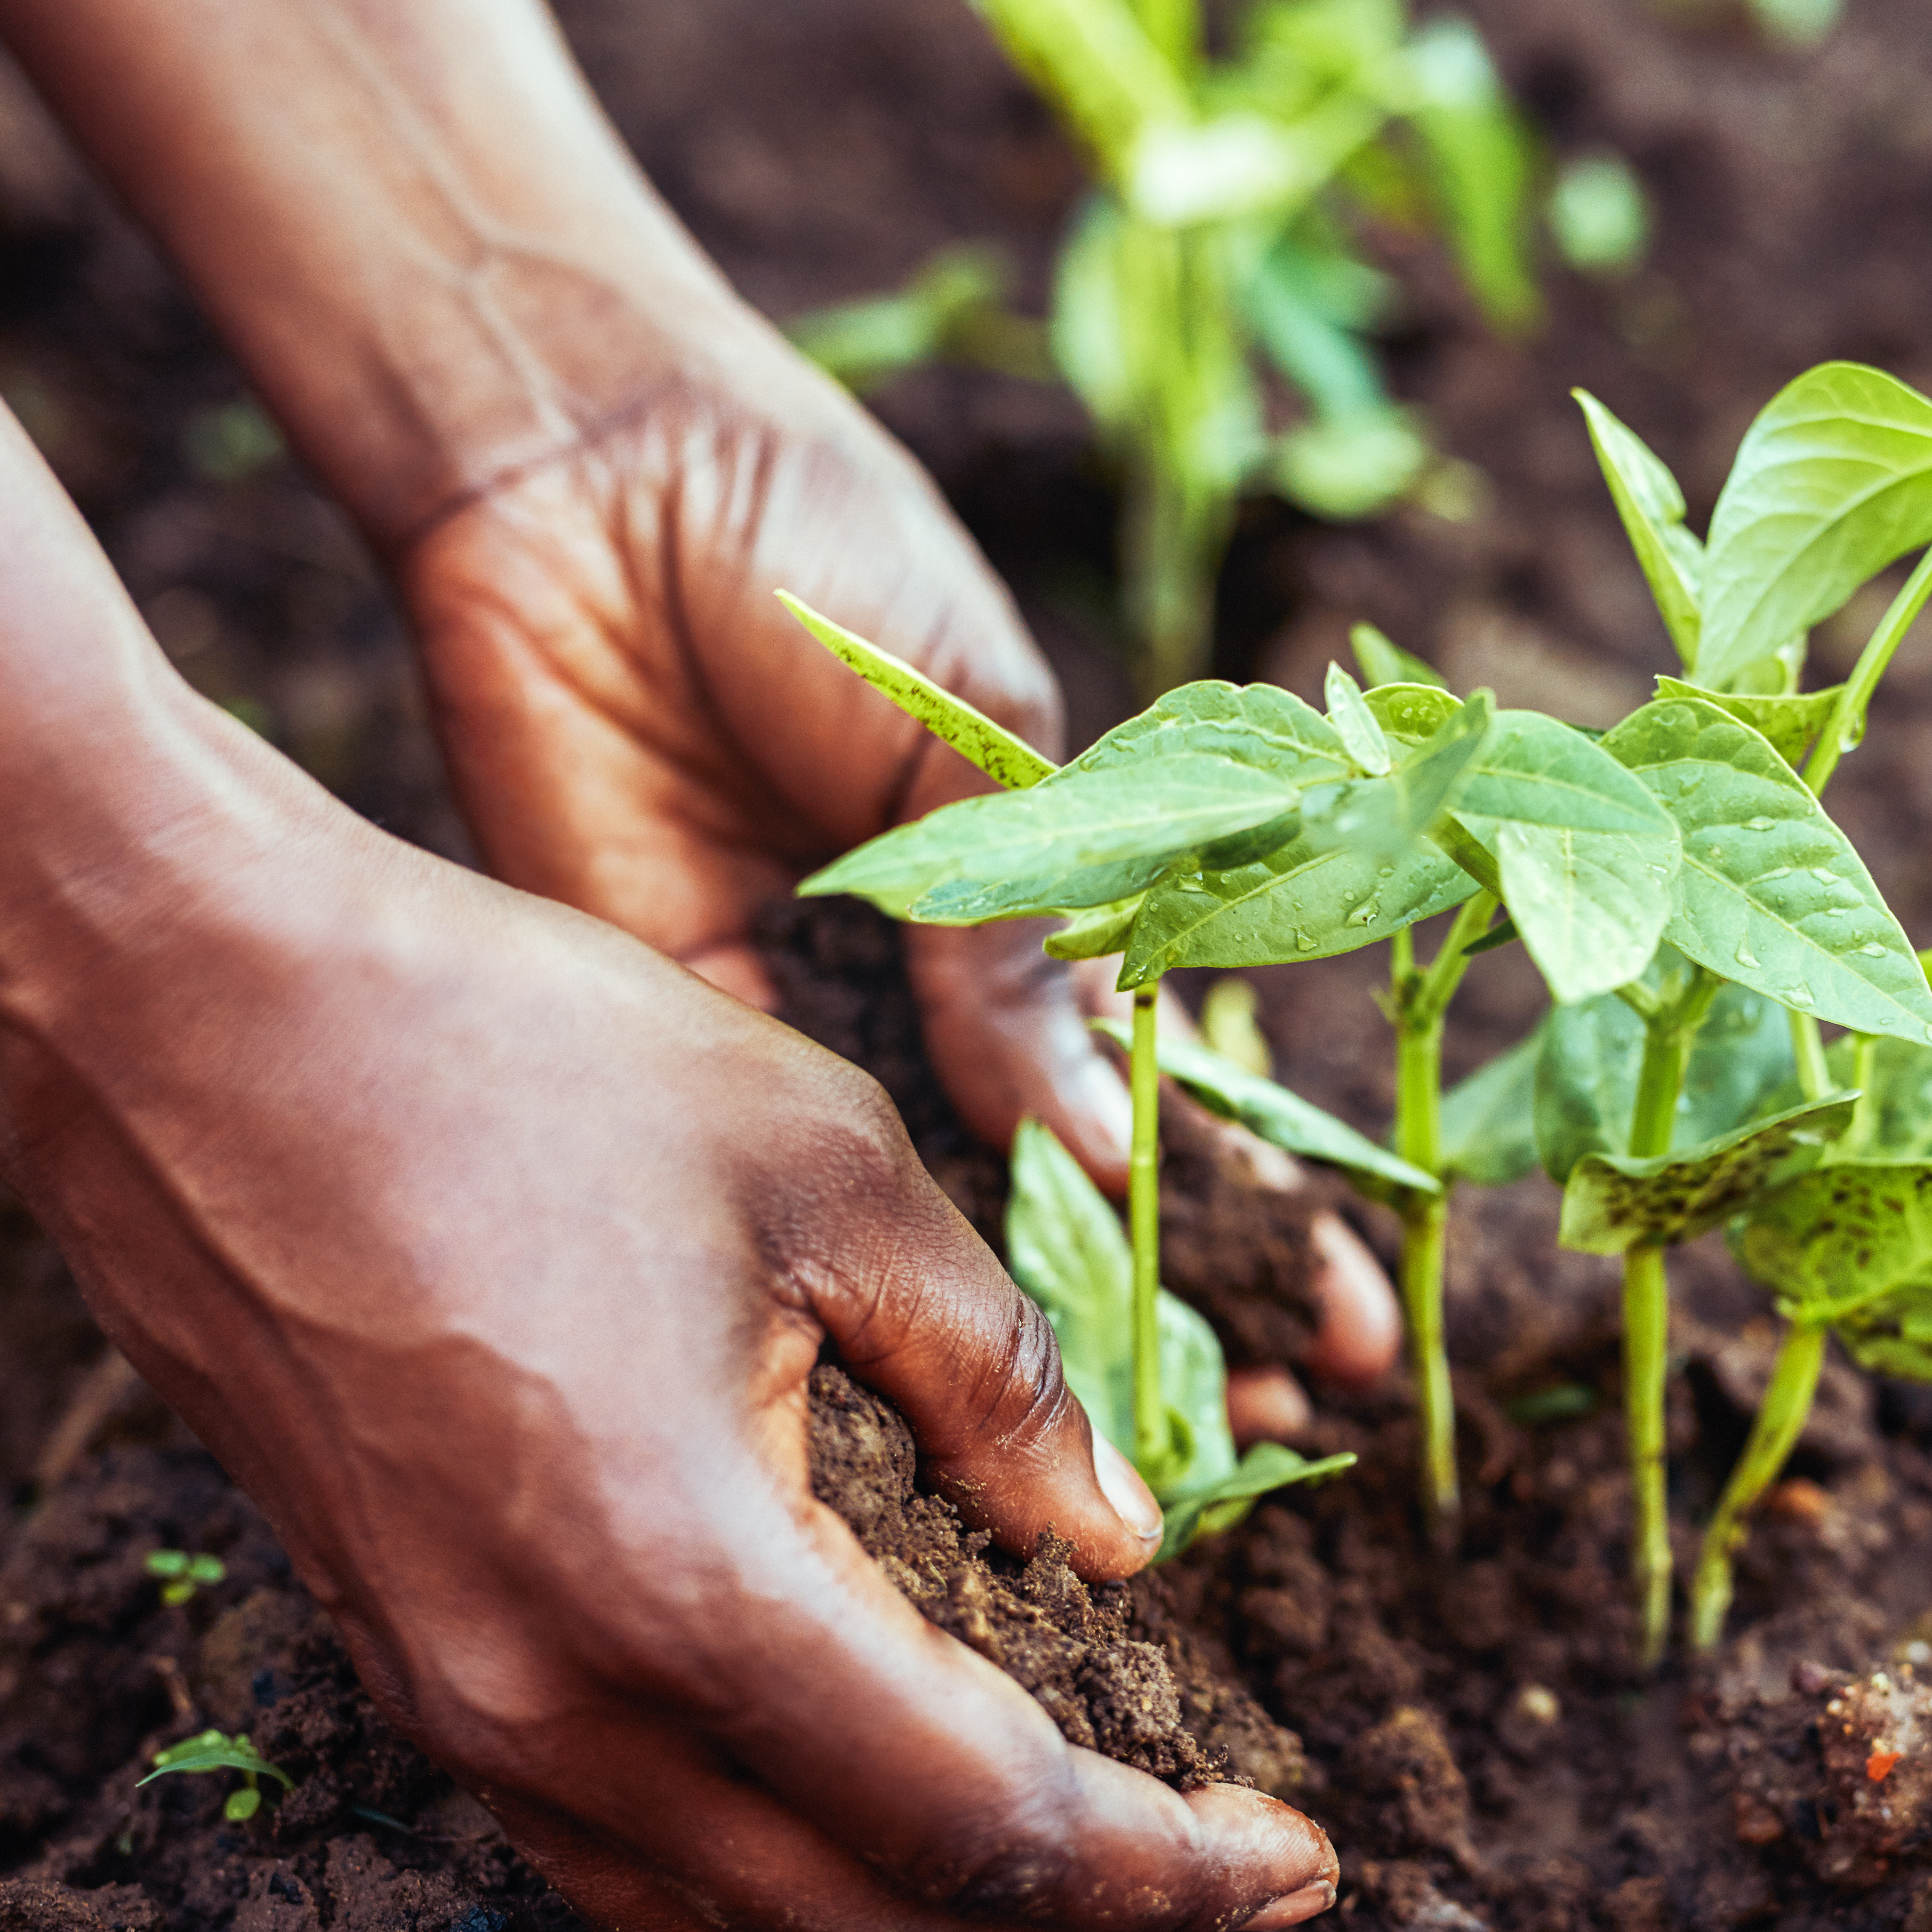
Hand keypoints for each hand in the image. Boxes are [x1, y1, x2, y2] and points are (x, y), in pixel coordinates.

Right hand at [2, 801, 1335, 1931]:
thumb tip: (1116, 1532)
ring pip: (734, 1913)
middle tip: (1215, 1877)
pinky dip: (767, 1861)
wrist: (183, 1014)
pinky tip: (855, 1780)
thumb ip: (994, 1376)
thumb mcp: (824, 1170)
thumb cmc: (508, 1053)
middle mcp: (552, 1697)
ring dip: (919, 1910)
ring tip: (1068, 1845)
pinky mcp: (401, 1655)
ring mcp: (453, 1696)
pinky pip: (607, 1850)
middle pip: (868, 1917)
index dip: (1165, 1866)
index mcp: (684, 1580)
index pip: (987, 1818)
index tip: (1295, 1862)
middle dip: (1069, 1927)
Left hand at [388, 328, 1399, 1417]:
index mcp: (1049, 881)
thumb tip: (1101, 1134)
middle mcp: (942, 977)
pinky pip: (789, 1174)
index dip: (1258, 1201)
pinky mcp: (688, 1024)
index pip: (1178, 1077)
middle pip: (1076, 1181)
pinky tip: (948, 1386)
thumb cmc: (812, 551)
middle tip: (1273, 1434)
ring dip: (1045, 1332)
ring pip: (951, 1213)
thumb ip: (1027, 937)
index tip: (1343, 1321)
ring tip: (1147, 1452)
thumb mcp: (970, 735)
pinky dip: (869, 1277)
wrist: (588, 479)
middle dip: (1180, 1306)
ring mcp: (823, 1013)